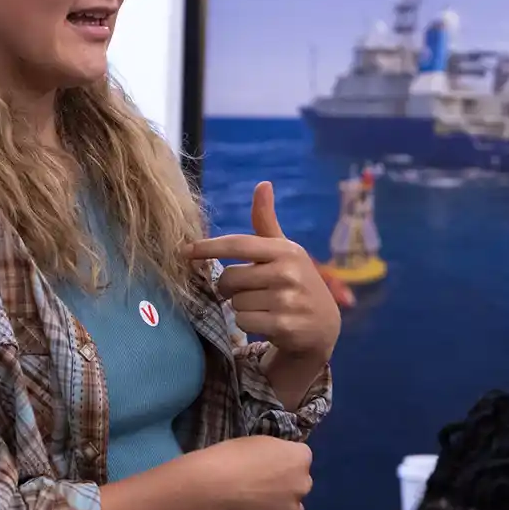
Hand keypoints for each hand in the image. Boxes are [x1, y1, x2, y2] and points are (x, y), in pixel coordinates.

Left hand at [188, 182, 341, 359]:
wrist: (323, 324)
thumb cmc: (296, 281)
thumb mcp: (284, 250)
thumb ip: (267, 221)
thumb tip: (262, 184)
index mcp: (285, 250)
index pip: (238, 244)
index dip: (209, 247)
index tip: (184, 251)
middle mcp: (287, 272)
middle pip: (231, 277)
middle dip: (230, 286)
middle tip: (244, 289)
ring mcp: (287, 300)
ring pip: (236, 302)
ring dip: (241, 306)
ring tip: (262, 306)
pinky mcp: (284, 326)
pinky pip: (243, 321)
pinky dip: (247, 323)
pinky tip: (265, 321)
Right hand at [200, 435, 313, 509]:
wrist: (214, 488)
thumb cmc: (233, 457)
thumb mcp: (258, 442)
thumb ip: (275, 454)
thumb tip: (274, 462)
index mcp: (300, 458)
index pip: (301, 457)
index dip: (283, 460)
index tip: (267, 462)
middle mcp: (303, 484)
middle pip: (299, 484)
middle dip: (285, 484)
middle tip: (260, 484)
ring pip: (293, 509)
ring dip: (280, 507)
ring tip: (255, 504)